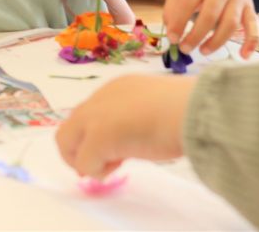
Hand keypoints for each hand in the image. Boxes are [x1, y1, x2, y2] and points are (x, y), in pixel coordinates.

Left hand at [56, 75, 196, 178]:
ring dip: (83, 159)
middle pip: (71, 126)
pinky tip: (119, 166)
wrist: (194, 110)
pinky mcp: (97, 137)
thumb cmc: (187, 108)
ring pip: (65, 140)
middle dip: (82, 149)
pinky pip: (82, 163)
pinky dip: (97, 171)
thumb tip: (135, 138)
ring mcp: (96, 116)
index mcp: (119, 87)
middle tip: (107, 164)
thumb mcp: (157, 108)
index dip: (99, 134)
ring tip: (114, 164)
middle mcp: (101, 97)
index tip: (119, 148)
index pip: (93, 112)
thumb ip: (139, 117)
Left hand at [163, 0, 257, 58]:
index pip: (188, 2)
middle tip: (185, 48)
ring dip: (216, 41)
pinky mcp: (250, 7)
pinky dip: (252, 42)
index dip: (179, 22)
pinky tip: (244, 56)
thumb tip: (171, 31)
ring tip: (202, 51)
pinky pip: (254, 26)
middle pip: (211, 14)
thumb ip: (172, 6)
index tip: (172, 38)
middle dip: (196, 35)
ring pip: (231, 23)